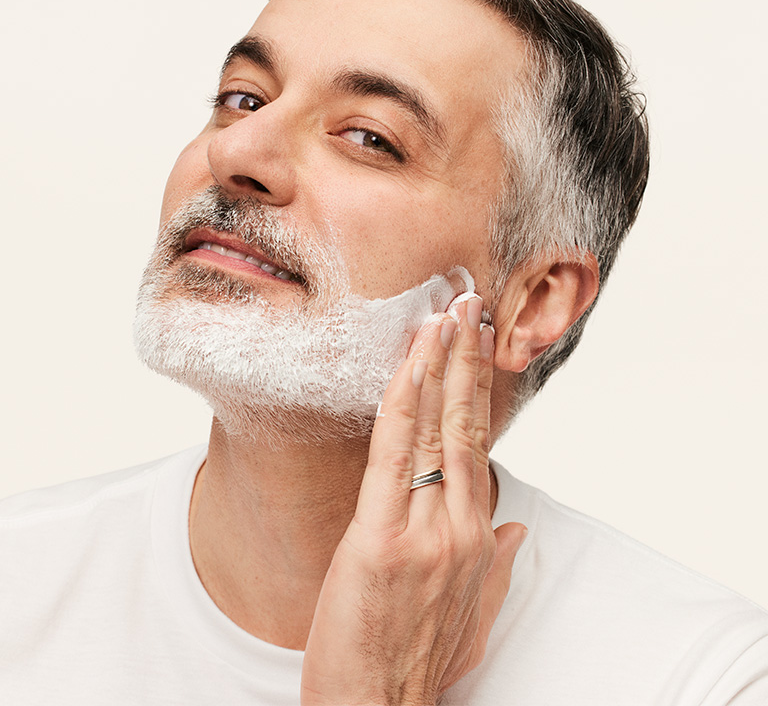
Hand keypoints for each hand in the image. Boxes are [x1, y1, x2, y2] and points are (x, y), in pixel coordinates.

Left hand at [301, 294, 527, 705]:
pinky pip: (395, 451)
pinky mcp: (382, 536)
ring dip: (440, 365)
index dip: (477, 391)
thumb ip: (495, 563)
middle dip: (467, 360)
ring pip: (435, 429)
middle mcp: (459, 527)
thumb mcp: (472, 614)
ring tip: (444, 316)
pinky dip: (404, 398)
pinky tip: (409, 360)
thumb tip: (514, 525)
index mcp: (476, 538)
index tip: (477, 347)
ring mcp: (425, 530)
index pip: (478, 446)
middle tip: (468, 306)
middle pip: (465, 425)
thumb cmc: (418, 662)